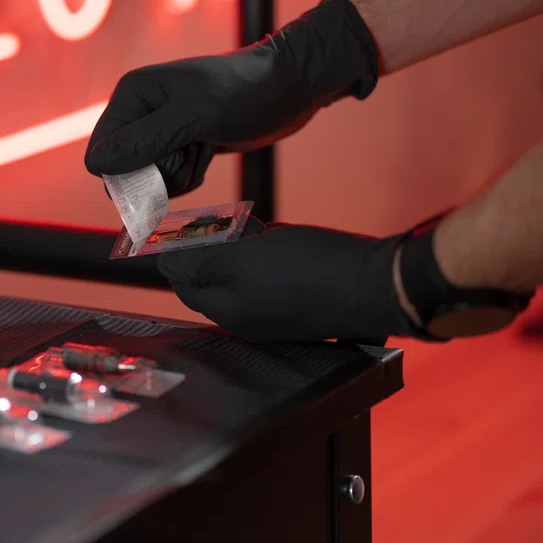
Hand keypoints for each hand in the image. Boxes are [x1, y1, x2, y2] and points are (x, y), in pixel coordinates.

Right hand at [85, 0, 379, 196]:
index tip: (168, 162)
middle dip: (158, 177)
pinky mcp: (180, 144)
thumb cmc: (245, 92)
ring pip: (147, 181)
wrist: (291, 86)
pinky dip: (190, 175)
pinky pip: (169, 180)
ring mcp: (160, 129)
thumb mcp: (194, 117)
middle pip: (123, 173)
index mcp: (131, 96)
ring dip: (178, 178)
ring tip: (203, 149)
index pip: (101, 157)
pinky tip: (208, 152)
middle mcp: (139, 112)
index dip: (131, 173)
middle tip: (190, 153)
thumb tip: (95, 165)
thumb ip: (144, 141)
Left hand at [157, 219, 413, 342]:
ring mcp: (279, 314)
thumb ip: (200, 260)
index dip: (178, 252)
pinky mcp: (303, 302)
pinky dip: (270, 251)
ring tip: (258, 227)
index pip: (184, 284)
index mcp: (229, 312)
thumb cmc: (307, 270)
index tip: (182, 224)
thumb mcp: (242, 258)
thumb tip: (165, 260)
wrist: (377, 282)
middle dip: (215, 245)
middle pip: (215, 277)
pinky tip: (279, 236)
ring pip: (245, 272)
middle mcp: (250, 320)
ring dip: (244, 245)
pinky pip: (272, 275)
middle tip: (227, 221)